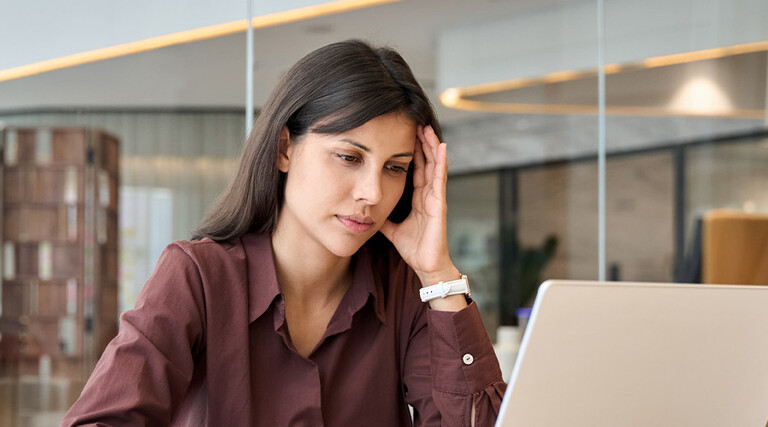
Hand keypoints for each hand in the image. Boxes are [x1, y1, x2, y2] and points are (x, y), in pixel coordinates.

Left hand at [379, 125, 461, 293]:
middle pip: (425, 162)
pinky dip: (441, 161)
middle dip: (421, 143)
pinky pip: (440, 178)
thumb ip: (382, 217)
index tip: (403, 134)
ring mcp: (435, 197)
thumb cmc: (414, 248)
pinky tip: (441, 146)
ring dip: (431, 146)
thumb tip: (366, 209)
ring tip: (427, 127)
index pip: (415, 169)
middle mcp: (428, 194)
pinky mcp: (440, 203)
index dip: (410, 152)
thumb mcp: (391, 228)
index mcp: (418, 198)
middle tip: (415, 122)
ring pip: (434, 165)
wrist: (426, 266)